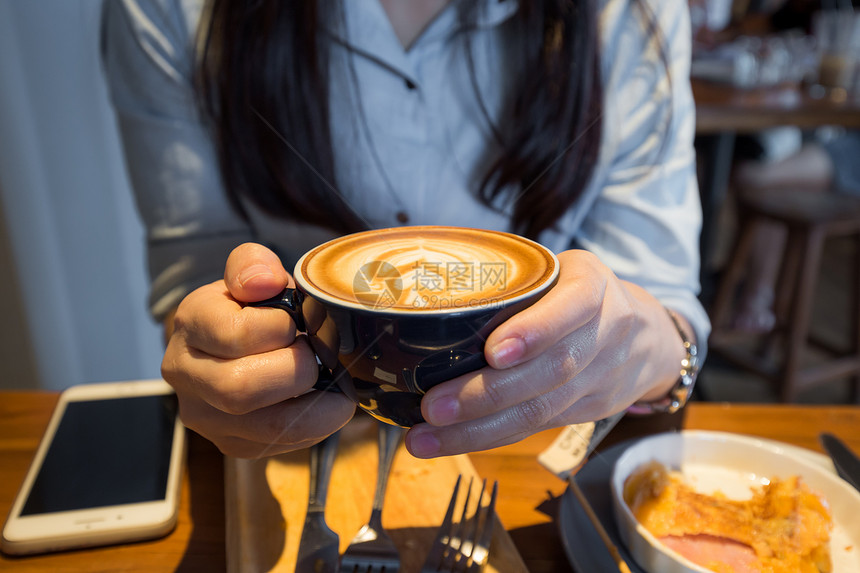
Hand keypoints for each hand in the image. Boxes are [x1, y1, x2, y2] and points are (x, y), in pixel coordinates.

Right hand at [161, 243, 354, 457]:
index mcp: (191, 324)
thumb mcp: (250, 273)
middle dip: (298, 372)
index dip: (280, 328)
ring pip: (265, 427)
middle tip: (320, 357)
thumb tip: (266, 281)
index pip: (237, 334)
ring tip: (335, 386)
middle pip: (242, 390)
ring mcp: (205, 417)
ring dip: (315, 408)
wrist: (233, 341)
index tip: (296, 322)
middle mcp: (187, 375)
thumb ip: (253, 265)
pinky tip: (321, 405)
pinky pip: (277, 446)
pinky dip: (313, 427)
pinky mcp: (230, 444)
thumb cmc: (250, 306)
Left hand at [405, 249, 684, 457]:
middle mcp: (606, 333)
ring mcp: (601, 377)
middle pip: (550, 370)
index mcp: (593, 286)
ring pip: (542, 410)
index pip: (573, 307)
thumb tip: (429, 289)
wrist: (650, 337)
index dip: (535, 331)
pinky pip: (538, 426)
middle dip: (488, 394)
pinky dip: (490, 437)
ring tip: (426, 438)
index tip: (493, 352)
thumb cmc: (580, 293)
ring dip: (479, 429)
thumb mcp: (562, 269)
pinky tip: (449, 442)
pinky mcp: (589, 410)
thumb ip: (515, 278)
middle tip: (433, 406)